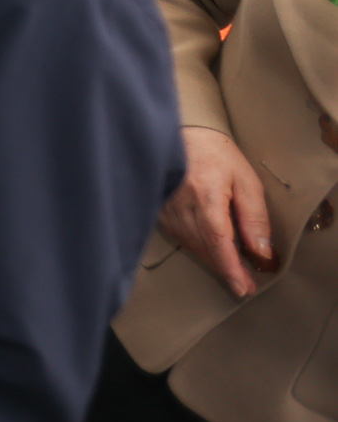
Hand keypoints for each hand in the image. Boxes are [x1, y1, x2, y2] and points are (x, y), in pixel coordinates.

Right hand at [161, 126, 276, 295]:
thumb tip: (261, 250)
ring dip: (212, 259)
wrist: (178, 133)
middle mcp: (182, 204)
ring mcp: (166, 208)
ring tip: (232, 268)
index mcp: (205, 195)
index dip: (230, 267)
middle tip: (245, 284)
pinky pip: (180, 236)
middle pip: (204, 248)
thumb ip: (254, 216)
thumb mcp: (245, 180)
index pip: (218, 240)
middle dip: (226, 268)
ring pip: (191, 245)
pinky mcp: (158, 210)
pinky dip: (197, 247)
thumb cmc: (214, 153)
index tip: (243, 288)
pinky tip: (209, 248)